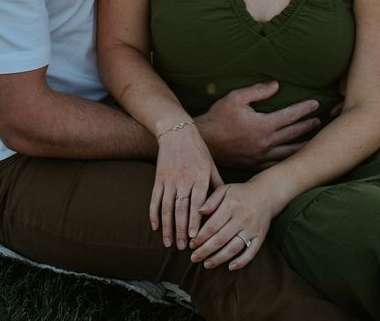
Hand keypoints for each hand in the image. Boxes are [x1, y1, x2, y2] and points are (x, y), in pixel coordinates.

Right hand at [151, 123, 222, 250]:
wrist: (177, 132)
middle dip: (181, 229)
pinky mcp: (159, 178)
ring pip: (167, 207)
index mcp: (200, 177)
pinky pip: (155, 199)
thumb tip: (225, 205)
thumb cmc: (198, 150)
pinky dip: (153, 213)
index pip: (198, 203)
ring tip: (168, 242)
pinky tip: (154, 226)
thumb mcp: (211, 165)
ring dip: (167, 226)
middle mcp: (184, 179)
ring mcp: (170, 179)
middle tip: (182, 247)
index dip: (196, 220)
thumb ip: (217, 185)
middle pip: (181, 209)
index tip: (196, 237)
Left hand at [189, 179, 275, 270]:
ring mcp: (252, 229)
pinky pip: (251, 252)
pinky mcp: (261, 237)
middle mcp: (242, 218)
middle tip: (194, 258)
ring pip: (234, 248)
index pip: (212, 225)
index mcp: (231, 205)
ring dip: (219, 258)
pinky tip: (230, 267)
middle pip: (221, 239)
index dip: (200, 237)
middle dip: (205, 250)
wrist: (266, 193)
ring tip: (206, 264)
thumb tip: (198, 212)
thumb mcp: (225, 189)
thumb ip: (211, 200)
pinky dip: (241, 261)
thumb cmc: (241, 192)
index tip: (191, 244)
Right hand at [197, 82, 320, 168]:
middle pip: (292, 134)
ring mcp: (260, 156)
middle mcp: (265, 143)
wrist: (204, 142)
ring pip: (288, 152)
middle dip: (307, 126)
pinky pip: (276, 165)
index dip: (304, 109)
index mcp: (263, 125)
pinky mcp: (254, 165)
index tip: (315, 104)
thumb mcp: (236, 98)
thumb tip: (276, 85)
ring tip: (313, 141)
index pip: (289, 115)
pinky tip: (292, 160)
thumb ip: (258, 91)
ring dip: (302, 145)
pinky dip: (287, 161)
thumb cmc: (218, 117)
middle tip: (318, 120)